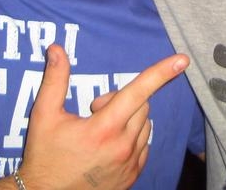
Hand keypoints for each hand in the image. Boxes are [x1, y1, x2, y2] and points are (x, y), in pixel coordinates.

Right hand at [18, 44, 188, 189]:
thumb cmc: (44, 156)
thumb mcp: (44, 116)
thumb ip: (55, 80)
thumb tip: (57, 49)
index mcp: (104, 129)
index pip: (138, 92)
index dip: (160, 73)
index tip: (182, 60)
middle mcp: (123, 147)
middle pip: (141, 105)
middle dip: (121, 99)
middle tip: (94, 110)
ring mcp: (130, 164)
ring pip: (145, 125)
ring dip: (129, 118)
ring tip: (100, 129)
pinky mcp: (132, 175)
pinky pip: (144, 145)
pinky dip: (133, 136)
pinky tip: (110, 143)